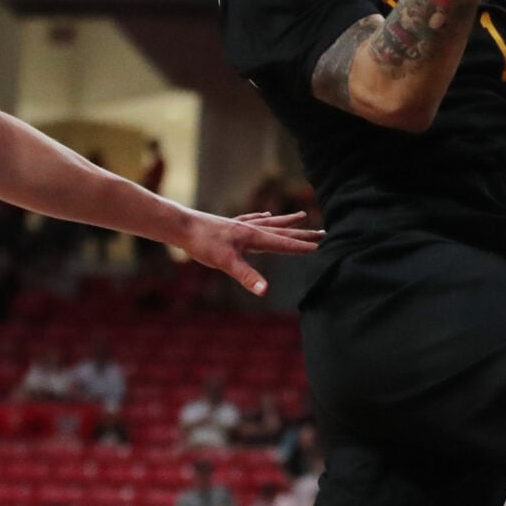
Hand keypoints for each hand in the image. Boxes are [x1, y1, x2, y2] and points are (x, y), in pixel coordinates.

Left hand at [159, 209, 322, 297]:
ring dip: (287, 221)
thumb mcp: (226, 263)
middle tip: (323, 233)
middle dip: (303, 234)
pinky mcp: (231, 226)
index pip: (284, 244)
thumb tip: (265, 291)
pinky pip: (253, 220)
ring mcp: (242, 226)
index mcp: (254, 238)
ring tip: (302, 216)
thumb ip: (247, 277)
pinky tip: (266, 214)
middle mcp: (251, 229)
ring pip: (271, 223)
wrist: (182, 226)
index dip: (302, 247)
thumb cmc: (203, 244)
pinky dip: (263, 218)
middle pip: (283, 232)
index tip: (321, 247)